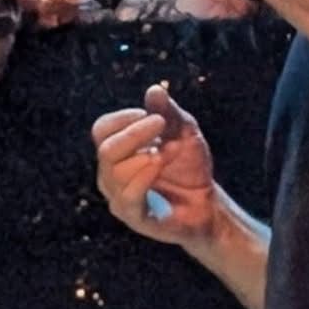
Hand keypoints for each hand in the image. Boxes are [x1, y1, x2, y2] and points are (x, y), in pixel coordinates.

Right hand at [92, 82, 218, 246]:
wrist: (207, 204)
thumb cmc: (190, 167)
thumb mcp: (185, 132)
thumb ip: (169, 113)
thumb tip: (154, 90)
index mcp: (117, 153)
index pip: (101, 131)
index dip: (122, 119)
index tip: (149, 113)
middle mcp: (111, 176)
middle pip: (106, 150)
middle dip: (134, 134)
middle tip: (161, 124)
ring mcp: (120, 199)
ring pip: (115, 173)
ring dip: (146, 156)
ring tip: (170, 151)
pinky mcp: (134, 218)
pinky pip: (128, 197)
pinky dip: (144, 177)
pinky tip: (159, 164)